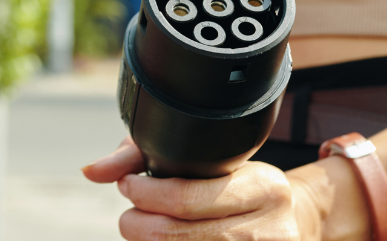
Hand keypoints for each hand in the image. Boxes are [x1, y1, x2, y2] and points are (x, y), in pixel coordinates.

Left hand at [82, 137, 332, 240]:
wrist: (294, 222)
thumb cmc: (239, 186)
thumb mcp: (210, 160)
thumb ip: (144, 154)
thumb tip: (91, 171)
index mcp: (263, 186)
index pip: (186, 197)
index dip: (144, 195)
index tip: (128, 187)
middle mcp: (271, 227)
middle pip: (180, 235)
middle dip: (139, 226)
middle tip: (129, 218)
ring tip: (142, 230)